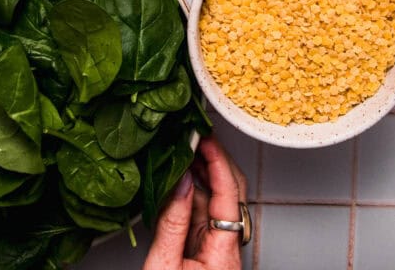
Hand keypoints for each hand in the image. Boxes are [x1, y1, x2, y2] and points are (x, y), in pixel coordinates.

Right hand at [143, 136, 248, 269]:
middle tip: (196, 137)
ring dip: (200, 175)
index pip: (229, 194)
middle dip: (214, 160)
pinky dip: (190, 194)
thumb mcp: (164, 265)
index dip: (218, 160)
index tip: (205, 139)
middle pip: (230, 192)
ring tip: (183, 153)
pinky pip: (201, 214)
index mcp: (224, 252)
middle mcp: (227, 248)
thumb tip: (180, 183)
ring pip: (214, 201)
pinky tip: (177, 182)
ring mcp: (217, 249)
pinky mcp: (205, 252)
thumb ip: (172, 224)